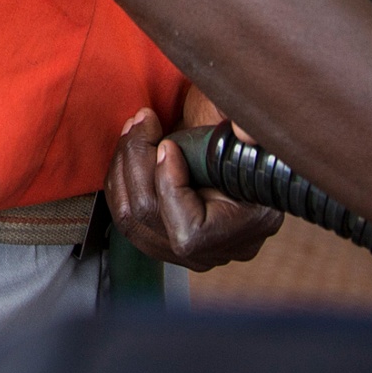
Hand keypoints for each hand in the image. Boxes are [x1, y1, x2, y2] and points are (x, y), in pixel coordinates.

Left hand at [107, 107, 282, 271]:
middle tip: (142, 121)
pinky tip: (129, 146)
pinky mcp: (160, 241)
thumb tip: (241, 131)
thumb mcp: (251, 133)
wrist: (245, 159)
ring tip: (134, 128)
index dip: (169, 183)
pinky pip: (125, 214)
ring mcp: (182, 251)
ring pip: (129, 217)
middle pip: (150, 217)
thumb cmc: (250, 144)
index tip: (169, 144)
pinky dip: (120, 177)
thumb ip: (245, 130)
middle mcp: (213, 251)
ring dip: (123, 165)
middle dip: (137, 160)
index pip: (189, 230)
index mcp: (245, 229)